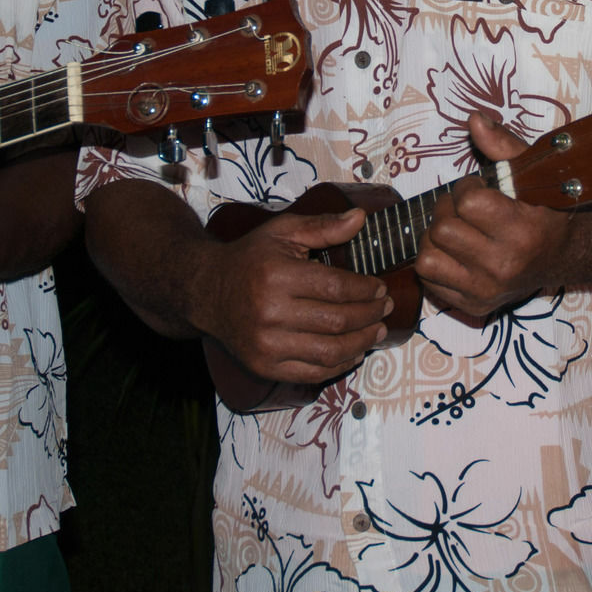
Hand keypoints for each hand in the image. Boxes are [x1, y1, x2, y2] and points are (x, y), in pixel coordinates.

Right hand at [193, 207, 387, 384]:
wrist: (206, 291)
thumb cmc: (249, 259)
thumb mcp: (282, 232)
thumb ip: (322, 226)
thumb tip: (360, 218)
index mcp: (277, 275)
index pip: (337, 288)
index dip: (366, 290)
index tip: (380, 288)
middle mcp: (270, 312)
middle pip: (337, 321)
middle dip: (370, 315)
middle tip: (385, 308)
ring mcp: (266, 344)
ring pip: (329, 351)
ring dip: (362, 342)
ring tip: (377, 331)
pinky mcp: (263, 366)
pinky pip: (312, 373)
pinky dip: (340, 365)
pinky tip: (354, 352)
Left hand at [416, 112, 570, 318]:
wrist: (564, 257)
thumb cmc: (545, 211)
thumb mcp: (531, 174)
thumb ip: (502, 146)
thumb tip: (474, 120)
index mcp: (522, 231)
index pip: (468, 203)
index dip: (466, 189)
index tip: (478, 190)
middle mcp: (503, 266)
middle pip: (443, 229)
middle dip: (448, 211)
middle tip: (464, 209)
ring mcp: (486, 290)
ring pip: (427, 256)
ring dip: (435, 237)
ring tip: (457, 230)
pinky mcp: (473, 305)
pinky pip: (428, 280)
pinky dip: (435, 262)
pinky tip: (455, 253)